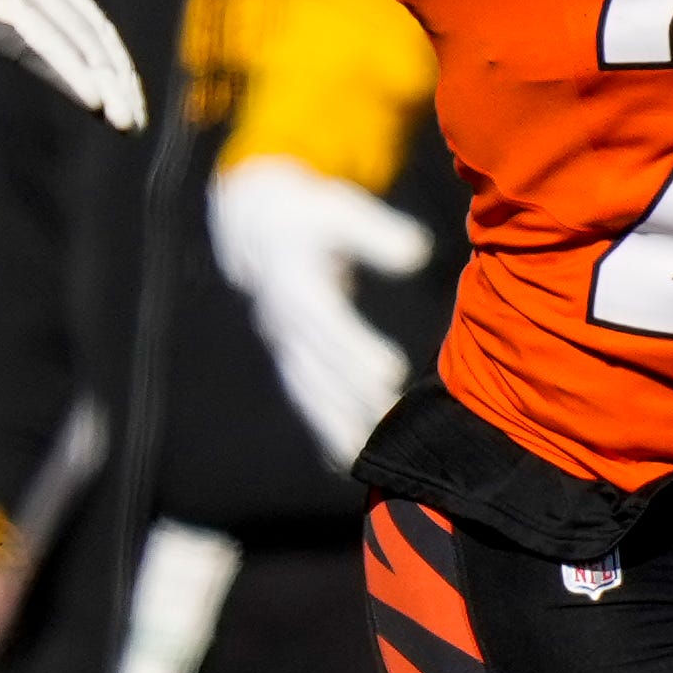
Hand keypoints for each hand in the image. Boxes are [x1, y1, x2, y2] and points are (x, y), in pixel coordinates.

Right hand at [0, 0, 147, 132]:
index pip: (75, 13)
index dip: (101, 56)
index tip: (117, 96)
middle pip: (85, 25)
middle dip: (115, 75)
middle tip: (132, 120)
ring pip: (72, 37)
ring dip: (102, 83)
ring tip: (122, 121)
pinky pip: (38, 44)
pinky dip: (70, 74)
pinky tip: (93, 103)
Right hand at [207, 157, 431, 468]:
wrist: (254, 225)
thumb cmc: (308, 217)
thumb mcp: (339, 212)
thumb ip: (377, 234)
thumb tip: (418, 252)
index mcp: (295, 284)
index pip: (326, 323)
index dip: (354, 349)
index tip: (390, 372)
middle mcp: (283, 321)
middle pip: (317, 364)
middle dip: (350, 394)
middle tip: (389, 416)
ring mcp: (283, 343)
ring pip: (306, 389)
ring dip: (332, 422)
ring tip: (362, 454)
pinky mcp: (289, 355)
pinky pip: (304, 397)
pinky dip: (321, 428)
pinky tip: (343, 459)